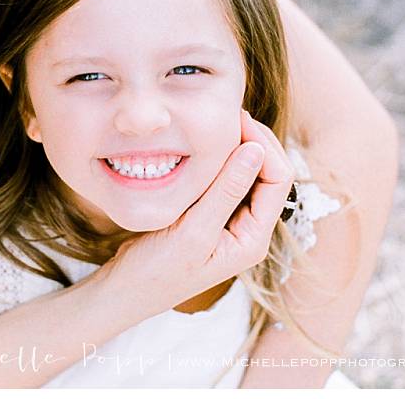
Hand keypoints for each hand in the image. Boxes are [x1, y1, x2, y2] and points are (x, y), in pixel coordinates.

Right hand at [100, 110, 294, 312]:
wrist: (126, 290)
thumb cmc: (157, 270)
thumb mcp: (193, 231)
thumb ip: (226, 192)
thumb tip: (255, 150)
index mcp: (254, 238)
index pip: (278, 180)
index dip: (263, 146)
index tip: (237, 121)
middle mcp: (249, 229)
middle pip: (270, 174)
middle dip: (256, 142)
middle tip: (229, 115)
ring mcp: (231, 222)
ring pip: (249, 174)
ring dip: (238, 148)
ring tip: (217, 125)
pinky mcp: (211, 216)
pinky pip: (226, 180)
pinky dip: (219, 160)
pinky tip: (201, 146)